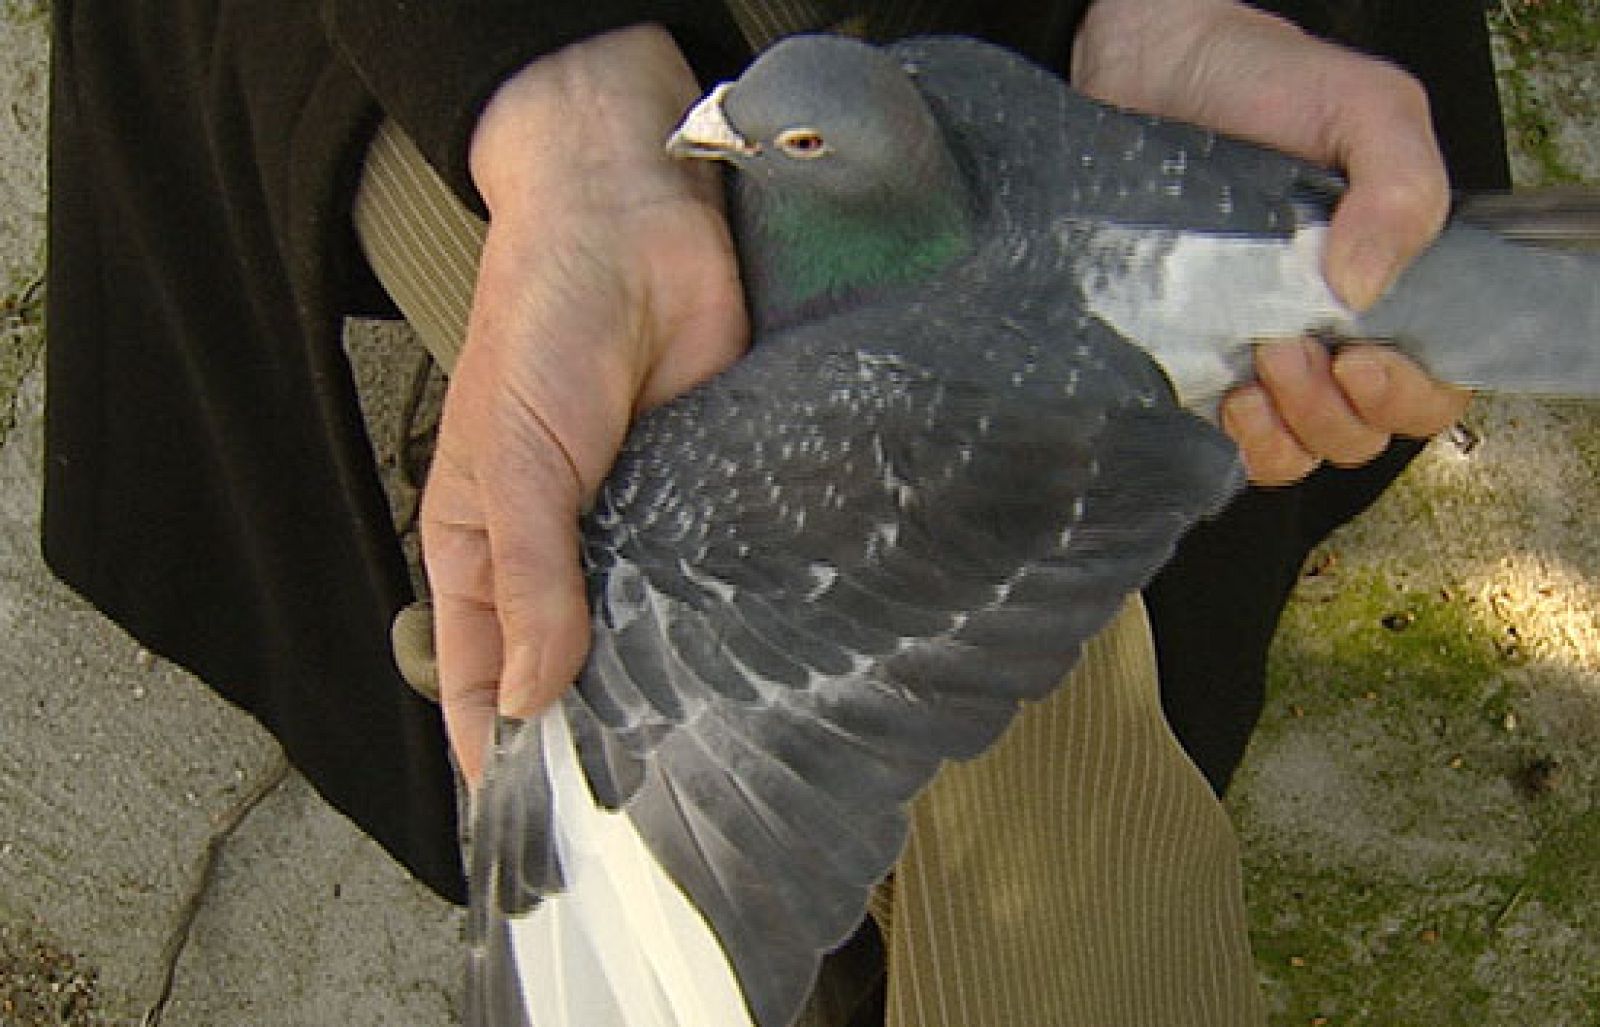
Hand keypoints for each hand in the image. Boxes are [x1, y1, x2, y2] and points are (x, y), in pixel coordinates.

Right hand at [422, 25, 746, 783]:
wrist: (632, 216)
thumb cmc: (542, 329)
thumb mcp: (515, 464)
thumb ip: (530, 582)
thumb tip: (532, 700)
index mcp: (483, 552)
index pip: (479, 681)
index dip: (500, 755)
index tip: (536, 839)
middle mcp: (560, 558)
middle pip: (568, 675)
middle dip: (596, 740)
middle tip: (642, 830)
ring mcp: (640, 535)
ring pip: (650, 639)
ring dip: (669, 694)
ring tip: (707, 777)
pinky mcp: (711, 503)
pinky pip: (715, 584)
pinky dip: (727, 630)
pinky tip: (756, 681)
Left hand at [1072, 0, 1469, 483]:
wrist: (1150, 67)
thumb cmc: (1262, 82)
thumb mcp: (1365, 110)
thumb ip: (1400, 188)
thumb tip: (1365, 287)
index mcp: (1385, 285)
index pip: (1429, 385)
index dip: (1408, 395)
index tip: (1362, 359)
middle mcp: (1325, 334)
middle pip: (1360, 433)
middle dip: (1333, 411)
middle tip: (1289, 348)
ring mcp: (1254, 359)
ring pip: (1296, 451)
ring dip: (1284, 430)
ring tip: (1254, 363)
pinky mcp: (1187, 367)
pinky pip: (1223, 446)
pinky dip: (1230, 441)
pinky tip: (1217, 395)